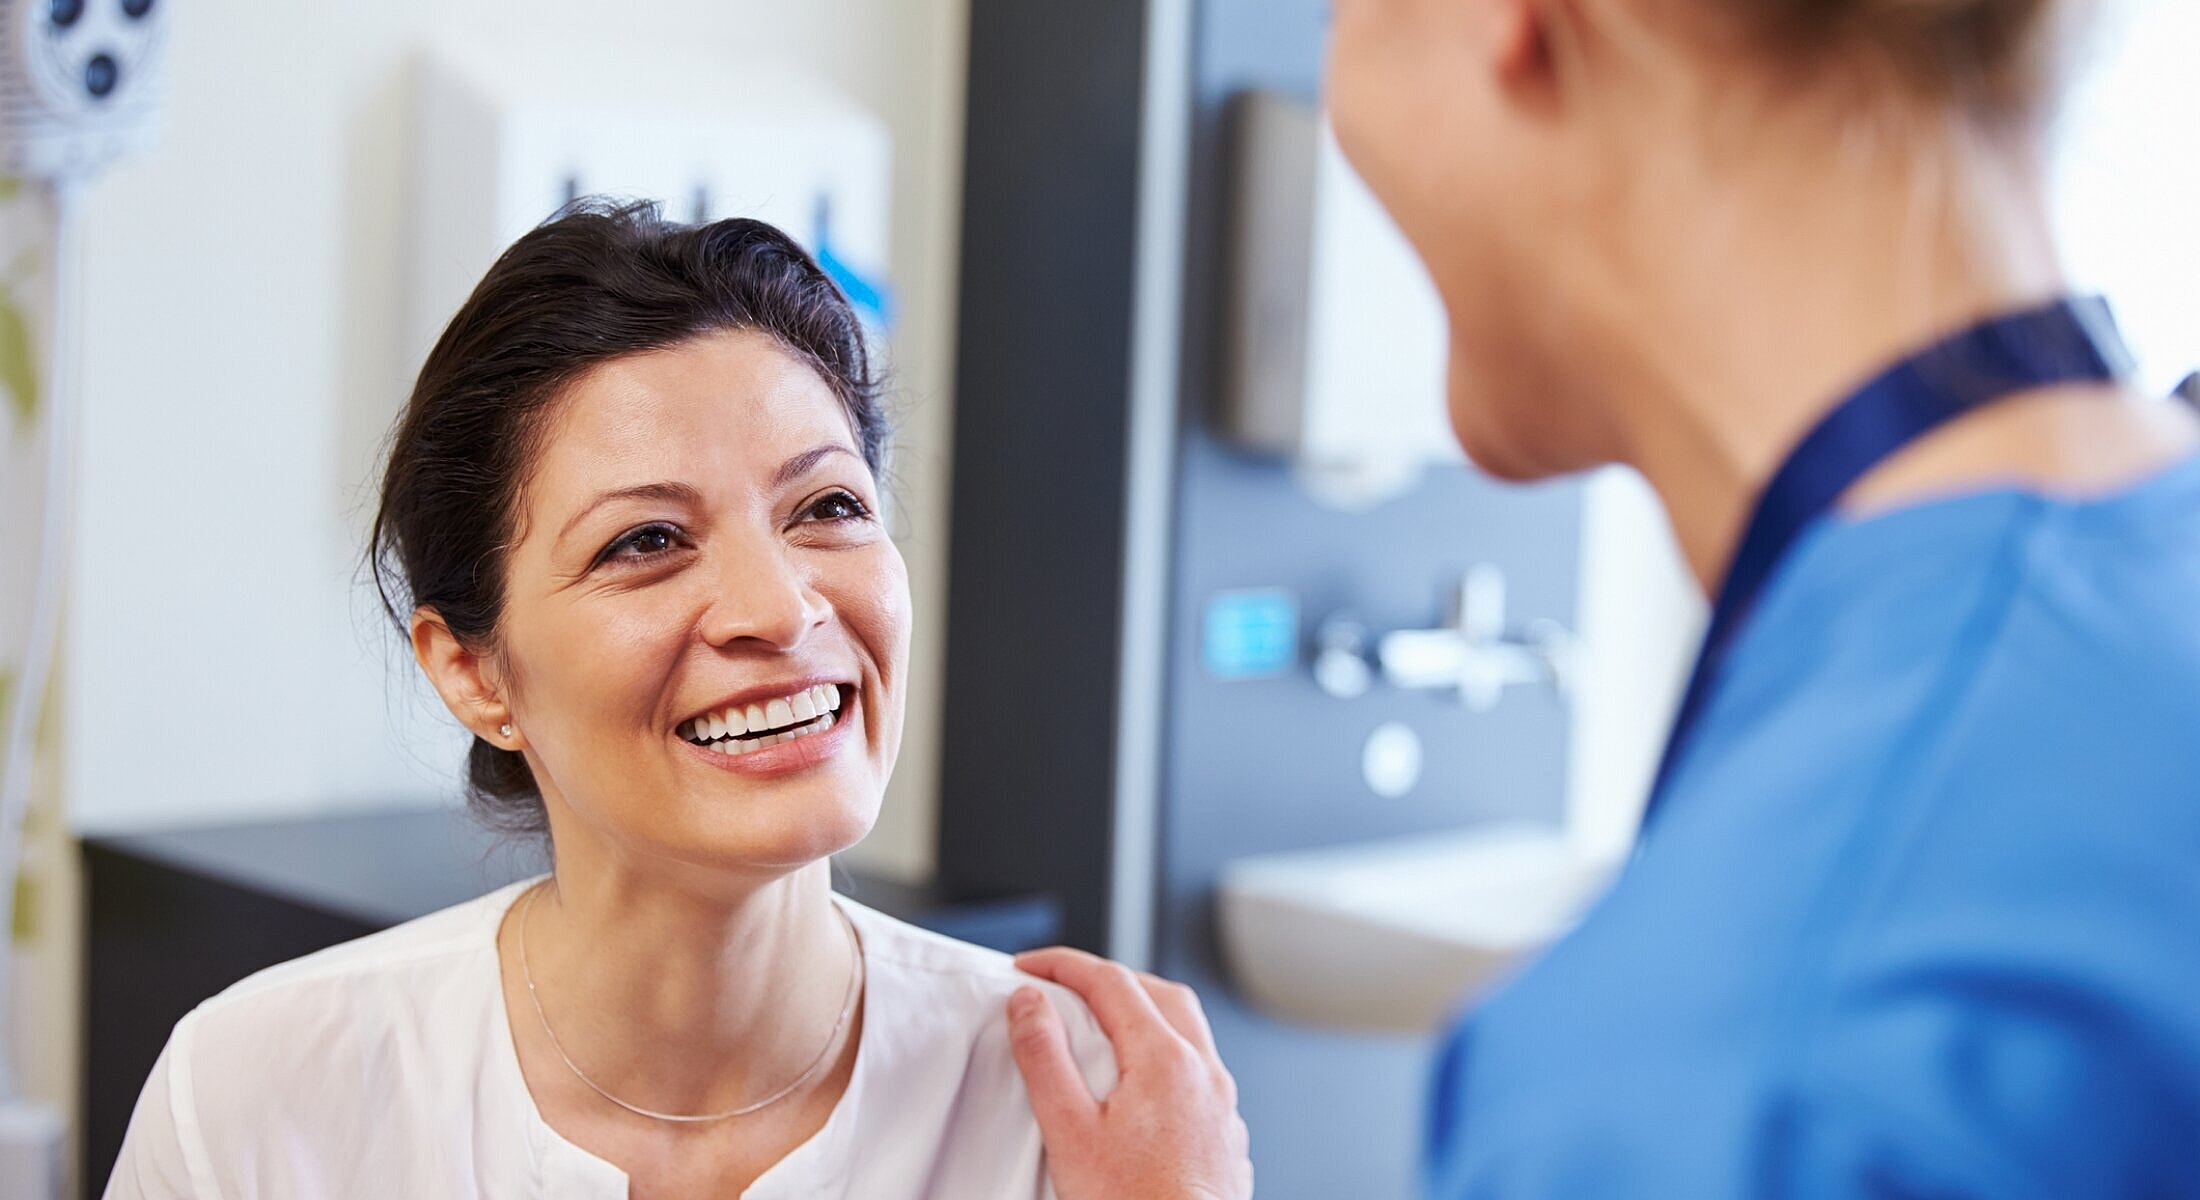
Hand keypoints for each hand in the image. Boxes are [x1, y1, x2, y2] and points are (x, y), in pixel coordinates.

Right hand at [1007, 946, 1253, 1199]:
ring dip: (1145, 1012)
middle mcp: (1204, 1073)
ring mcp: (1222, 1104)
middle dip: (1111, 978)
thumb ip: (1046, 1058)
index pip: (1111, 982)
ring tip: (1103, 1026)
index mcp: (1165, 1060)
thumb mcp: (1069, 1130)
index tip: (1028, 966)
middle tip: (1066, 986)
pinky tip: (1142, 1085)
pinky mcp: (1226, 1134)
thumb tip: (1029, 1003)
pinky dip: (1167, 1053)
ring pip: (1188, 1030)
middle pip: (1160, 993)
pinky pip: (1200, 1069)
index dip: (1063, 965)